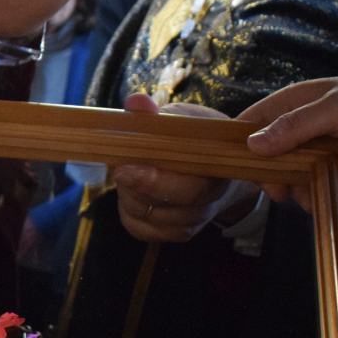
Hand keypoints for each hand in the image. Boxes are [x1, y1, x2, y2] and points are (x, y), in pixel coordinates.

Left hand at [113, 93, 258, 242]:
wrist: (210, 165)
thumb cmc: (193, 138)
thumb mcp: (180, 119)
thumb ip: (156, 114)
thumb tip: (136, 103)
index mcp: (218, 172)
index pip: (189, 189)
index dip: (154, 182)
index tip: (124, 169)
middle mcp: (208, 203)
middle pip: (166, 207)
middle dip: (135, 187)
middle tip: (120, 168)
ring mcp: (189, 222)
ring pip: (149, 218)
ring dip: (130, 196)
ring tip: (129, 172)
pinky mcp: (168, 234)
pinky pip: (140, 229)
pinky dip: (129, 211)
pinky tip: (131, 192)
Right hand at [241, 72, 337, 206]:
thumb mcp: (336, 107)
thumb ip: (296, 125)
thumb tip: (253, 144)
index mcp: (294, 102)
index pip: (252, 120)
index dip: (239, 141)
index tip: (236, 166)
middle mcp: (300, 126)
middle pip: (266, 154)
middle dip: (268, 175)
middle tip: (278, 192)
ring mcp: (315, 150)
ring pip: (287, 175)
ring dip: (292, 189)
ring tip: (307, 196)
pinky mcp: (332, 169)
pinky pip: (311, 186)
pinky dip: (311, 196)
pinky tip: (320, 199)